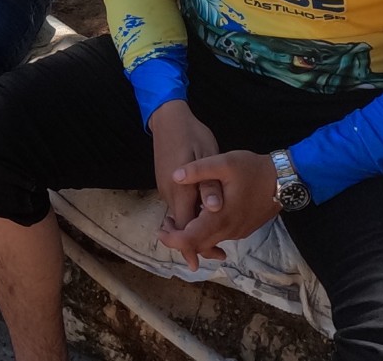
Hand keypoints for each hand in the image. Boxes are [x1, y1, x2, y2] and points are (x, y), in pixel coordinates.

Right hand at [150, 101, 221, 240]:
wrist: (168, 118)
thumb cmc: (191, 134)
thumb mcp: (206, 155)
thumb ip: (209, 183)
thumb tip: (213, 208)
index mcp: (179, 189)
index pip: (184, 227)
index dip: (192, 245)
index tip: (200, 264)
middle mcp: (168, 192)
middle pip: (180, 225)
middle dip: (195, 241)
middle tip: (217, 254)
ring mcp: (165, 187)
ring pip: (179, 216)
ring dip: (193, 228)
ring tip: (215, 238)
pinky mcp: (165, 182)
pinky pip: (177, 205)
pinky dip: (189, 215)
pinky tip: (204, 214)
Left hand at [158, 150, 281, 270]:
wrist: (285, 179)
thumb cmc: (253, 169)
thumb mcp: (224, 162)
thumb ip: (198, 170)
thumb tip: (175, 176)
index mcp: (221, 218)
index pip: (191, 240)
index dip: (173, 239)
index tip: (160, 228)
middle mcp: (230, 231)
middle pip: (199, 245)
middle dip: (179, 238)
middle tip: (166, 222)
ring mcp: (238, 232)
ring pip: (210, 242)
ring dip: (192, 235)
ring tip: (178, 218)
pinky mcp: (244, 228)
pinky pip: (220, 236)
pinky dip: (206, 232)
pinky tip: (200, 215)